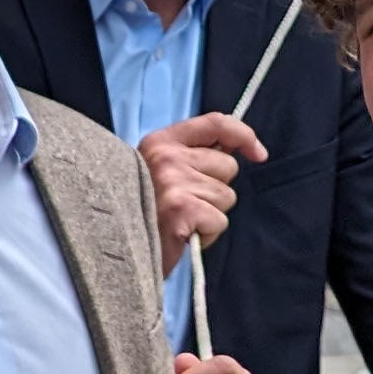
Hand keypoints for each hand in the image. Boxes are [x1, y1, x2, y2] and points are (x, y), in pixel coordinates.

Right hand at [140, 112, 267, 274]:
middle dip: (216, 190)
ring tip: (182, 221)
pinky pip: (219, 220)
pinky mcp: (182, 209)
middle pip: (227, 167)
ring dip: (211, 215)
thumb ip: (192, 154)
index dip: (244, 136)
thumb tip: (237, 150)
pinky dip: (207, 234)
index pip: (216, 123)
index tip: (259, 154)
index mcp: (161, 141)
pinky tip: (183, 236)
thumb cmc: (143, 212)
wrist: (113, 250)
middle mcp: (167, 157)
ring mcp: (173, 182)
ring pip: (227, 196)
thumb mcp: (160, 170)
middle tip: (187, 204)